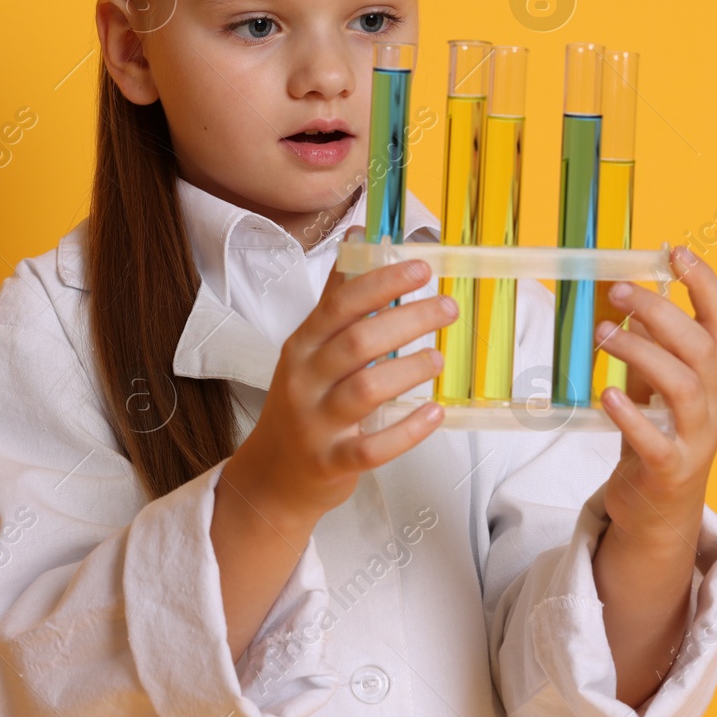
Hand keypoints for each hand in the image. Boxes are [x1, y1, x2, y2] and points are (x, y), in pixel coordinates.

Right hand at [222, 256, 455, 534]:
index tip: (421, 268)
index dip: (382, 282)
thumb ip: (337, 300)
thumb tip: (358, 239)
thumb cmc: (301, 404)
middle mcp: (305, 380)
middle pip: (358, 341)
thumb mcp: (309, 350)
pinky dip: (407, 431)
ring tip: (438, 359)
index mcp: (303, 345)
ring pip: (365, 390)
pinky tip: (434, 414)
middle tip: (446, 308)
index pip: (341, 304)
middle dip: (407, 319)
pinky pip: (371, 448)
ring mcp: (316, 423)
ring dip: (408, 370)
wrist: (270, 477)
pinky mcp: (330, 462)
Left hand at [595, 245, 716, 549]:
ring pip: (683, 386)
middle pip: (699, 346)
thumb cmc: (657, 434)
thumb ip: (651, 347)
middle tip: (618, 290)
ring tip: (603, 333)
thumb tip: (629, 295)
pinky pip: (656, 440)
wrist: (660, 511)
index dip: (704, 283)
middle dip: (660, 312)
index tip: (677, 252)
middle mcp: (715, 401)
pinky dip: (632, 415)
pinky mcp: (671, 469)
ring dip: (642, 353)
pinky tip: (608, 395)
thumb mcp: (657, 385)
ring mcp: (697, 437)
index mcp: (715, 374)